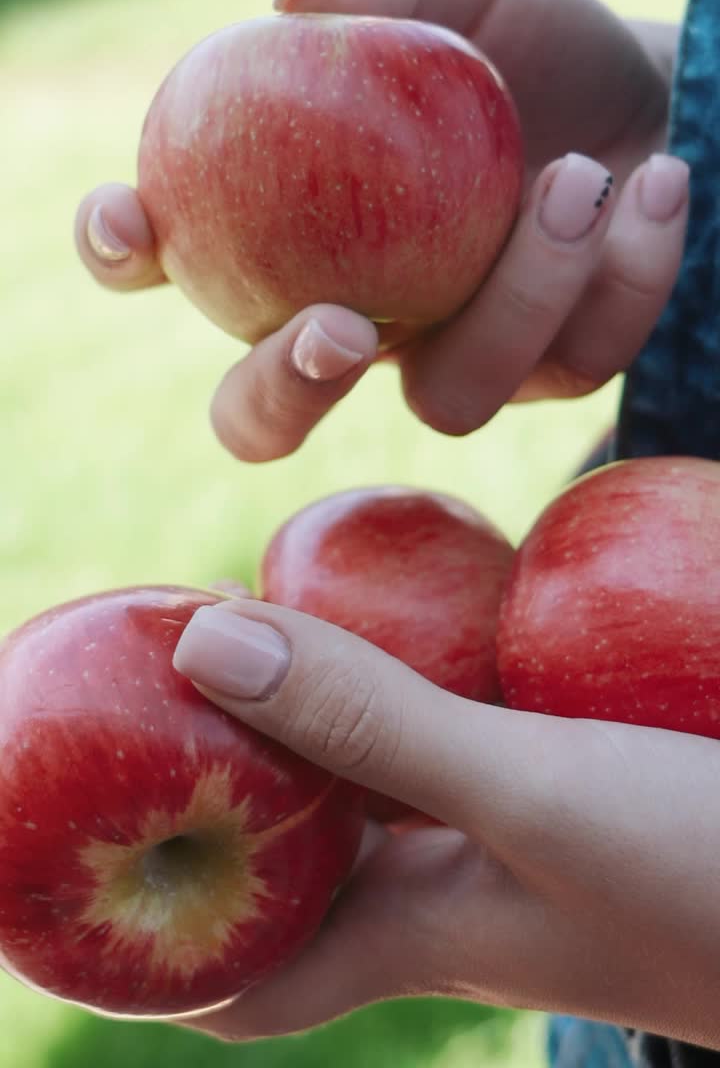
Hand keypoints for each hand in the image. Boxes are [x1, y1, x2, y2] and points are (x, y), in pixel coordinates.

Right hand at [75, 0, 688, 454]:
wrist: (651, 88)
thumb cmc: (523, 39)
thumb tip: (298, 3)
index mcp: (284, 232)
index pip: (165, 258)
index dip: (120, 251)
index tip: (128, 212)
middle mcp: (351, 321)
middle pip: (261, 415)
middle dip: (283, 392)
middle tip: (339, 325)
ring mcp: (451, 360)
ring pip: (450, 400)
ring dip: (515, 297)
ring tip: (576, 175)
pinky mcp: (555, 373)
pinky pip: (577, 361)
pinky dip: (622, 271)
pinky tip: (655, 182)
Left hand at [169, 597, 719, 1049]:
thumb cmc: (699, 871)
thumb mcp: (526, 795)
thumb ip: (373, 724)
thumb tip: (202, 647)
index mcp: (416, 937)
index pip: (244, 982)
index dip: (152, 953)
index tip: (81, 869)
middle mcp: (453, 897)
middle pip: (304, 855)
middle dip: (234, 781)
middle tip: (176, 680)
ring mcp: (516, 841)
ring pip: (384, 785)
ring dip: (327, 719)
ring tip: (276, 629)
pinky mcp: (573, 787)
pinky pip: (468, 737)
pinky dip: (426, 683)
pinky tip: (427, 615)